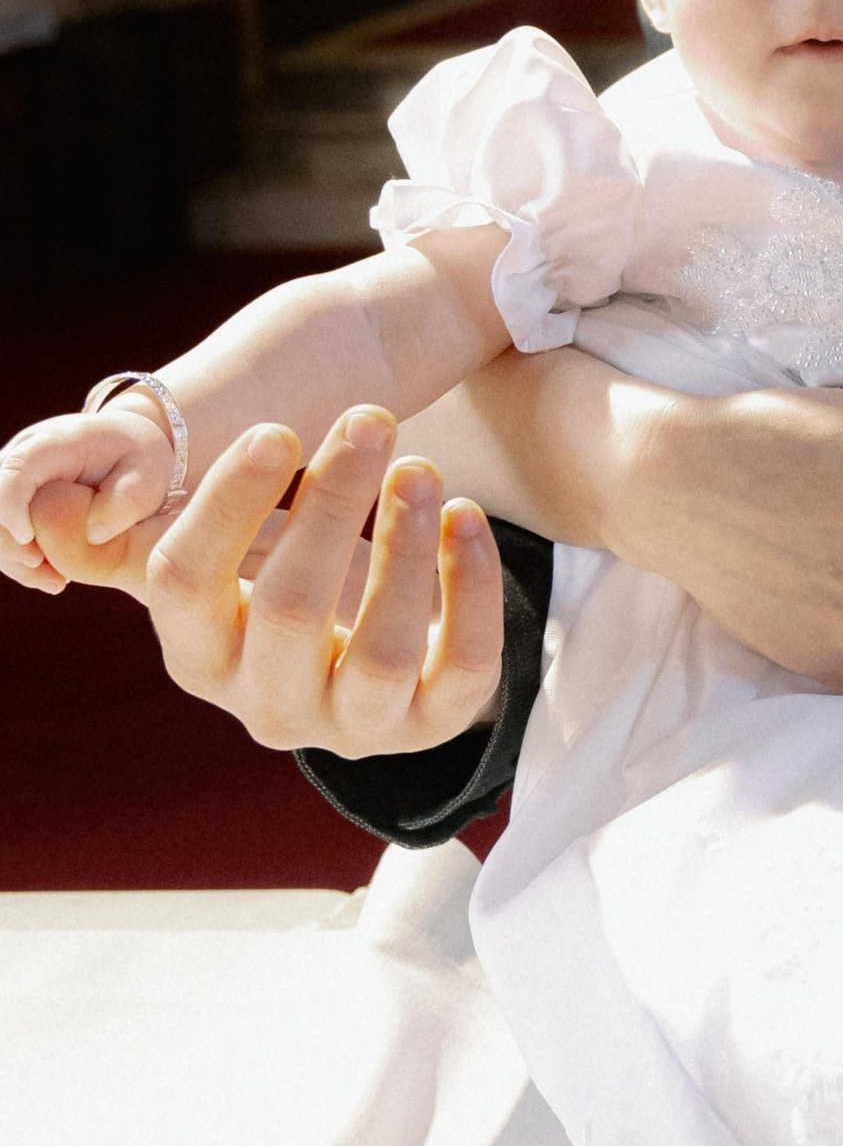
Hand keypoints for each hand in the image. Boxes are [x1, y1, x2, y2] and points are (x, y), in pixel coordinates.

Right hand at [0, 405, 178, 584]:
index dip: (11, 506)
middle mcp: (25, 454)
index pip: (16, 469)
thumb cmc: (139, 459)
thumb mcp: (149, 473)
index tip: (29, 540)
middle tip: (50, 574)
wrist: (127, 448)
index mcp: (57, 442)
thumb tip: (91, 534)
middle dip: (9, 543)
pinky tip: (54, 579)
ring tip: (58, 582)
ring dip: (16, 559)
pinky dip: (22, 561)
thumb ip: (127, 500)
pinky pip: (3, 534)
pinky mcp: (13, 499)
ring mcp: (15, 477)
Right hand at [28, 406, 505, 754]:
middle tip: (370, 419)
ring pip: (382, 649)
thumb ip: (160, 524)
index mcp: (198, 654)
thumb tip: (66, 489)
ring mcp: (353, 726)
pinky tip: (467, 517)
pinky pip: (464, 666)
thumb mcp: (218, 567)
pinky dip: (474, 588)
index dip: (227, 504)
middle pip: (289, 610)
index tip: (277, 428)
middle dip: (332, 505)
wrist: (364, 671)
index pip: (185, 584)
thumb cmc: (278, 590)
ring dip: (404, 548)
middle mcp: (267, 704)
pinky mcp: (432, 725)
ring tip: (421, 468)